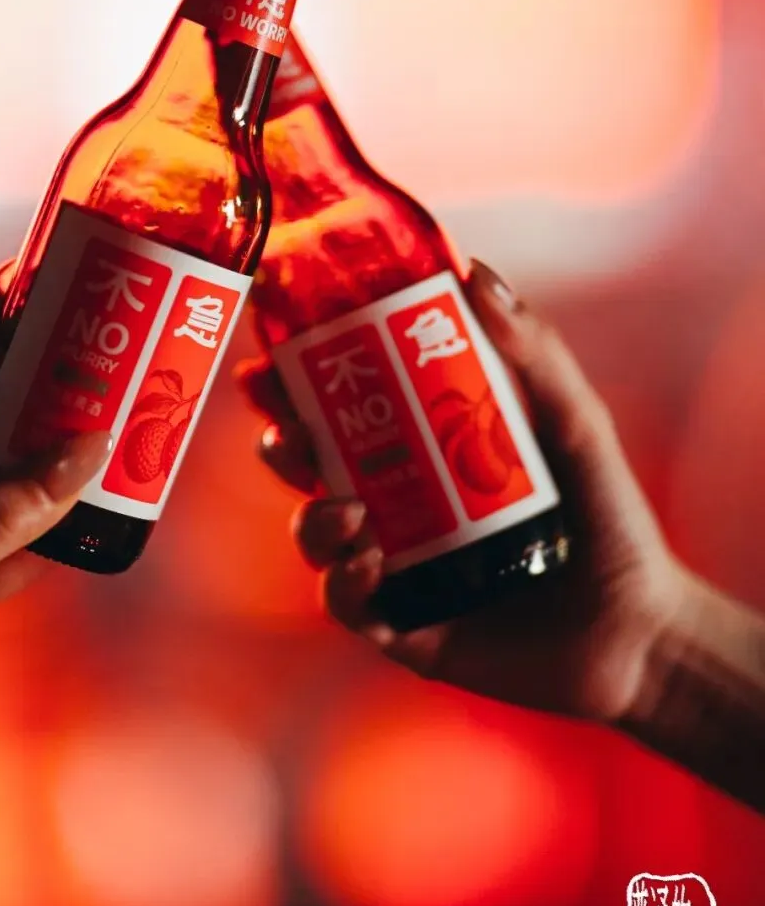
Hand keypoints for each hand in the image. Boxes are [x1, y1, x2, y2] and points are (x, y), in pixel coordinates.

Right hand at [238, 260, 692, 725]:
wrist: (640, 631)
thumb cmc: (610, 519)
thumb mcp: (574, 424)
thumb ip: (533, 351)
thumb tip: (476, 274)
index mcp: (421, 448)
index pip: (340, 405)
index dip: (292, 383)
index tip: (266, 360)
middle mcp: (397, 504)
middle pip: (308, 466)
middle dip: (281, 443)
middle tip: (288, 431)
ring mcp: (395, 568)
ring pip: (316, 534)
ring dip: (312, 517)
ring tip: (349, 510)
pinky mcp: (404, 628)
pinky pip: (348, 605)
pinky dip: (342, 583)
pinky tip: (368, 564)